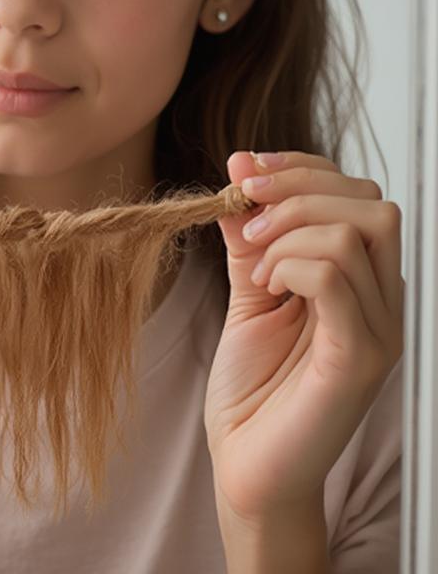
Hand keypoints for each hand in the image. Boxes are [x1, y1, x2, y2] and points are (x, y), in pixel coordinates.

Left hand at [205, 150, 402, 521]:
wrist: (247, 462)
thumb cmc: (253, 384)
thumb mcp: (248, 288)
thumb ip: (249, 232)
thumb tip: (241, 162)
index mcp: (361, 279)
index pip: (356, 192)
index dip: (302, 169)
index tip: (247, 172)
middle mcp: (383, 300)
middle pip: (369, 202)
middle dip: (297, 191)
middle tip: (248, 220)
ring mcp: (379, 330)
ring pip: (354, 231)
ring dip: (287, 233)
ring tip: (256, 271)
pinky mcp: (358, 359)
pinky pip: (334, 277)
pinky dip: (288, 265)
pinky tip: (265, 288)